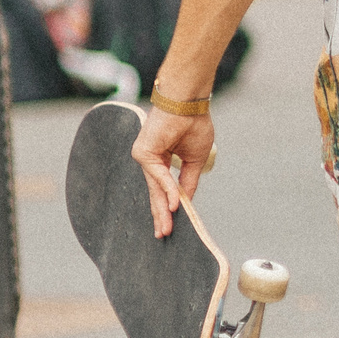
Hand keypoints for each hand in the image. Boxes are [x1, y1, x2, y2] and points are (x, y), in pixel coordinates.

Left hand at [130, 108, 215, 238]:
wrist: (187, 103)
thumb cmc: (194, 124)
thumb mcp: (195, 159)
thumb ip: (188, 179)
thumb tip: (185, 201)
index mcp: (161, 160)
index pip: (163, 188)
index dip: (169, 205)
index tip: (174, 224)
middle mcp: (150, 160)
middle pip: (155, 193)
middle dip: (161, 215)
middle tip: (163, 234)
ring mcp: (144, 157)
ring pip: (154, 189)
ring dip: (162, 209)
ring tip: (166, 229)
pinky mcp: (143, 153)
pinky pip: (159, 176)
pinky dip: (168, 190)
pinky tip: (175, 205)